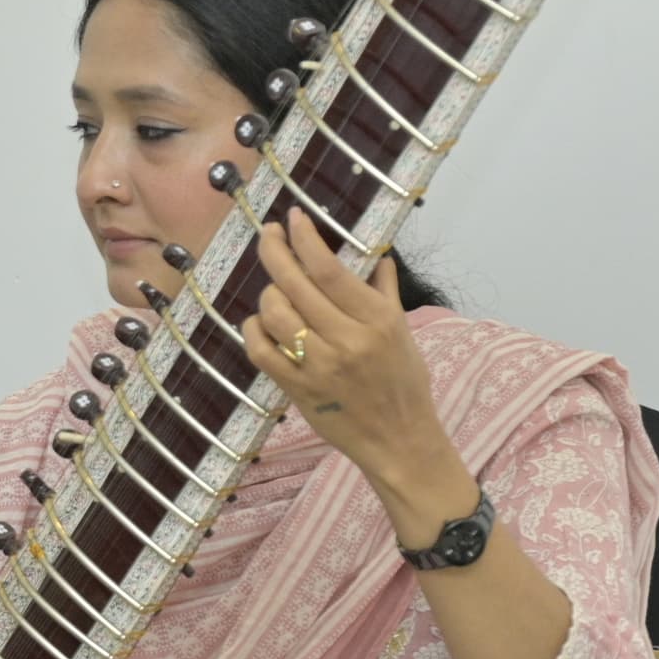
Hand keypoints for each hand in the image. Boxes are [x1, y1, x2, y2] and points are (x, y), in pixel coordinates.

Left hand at [241, 213, 476, 540]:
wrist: (400, 441)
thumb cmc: (404, 384)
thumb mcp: (403, 335)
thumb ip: (385, 294)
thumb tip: (379, 258)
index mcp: (377, 320)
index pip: (330, 270)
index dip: (305, 240)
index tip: (293, 218)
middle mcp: (348, 339)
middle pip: (296, 285)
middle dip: (275, 252)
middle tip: (268, 234)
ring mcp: (319, 366)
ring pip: (275, 315)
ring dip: (268, 295)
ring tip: (275, 290)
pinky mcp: (298, 390)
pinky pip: (261, 351)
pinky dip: (254, 331)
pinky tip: (260, 324)